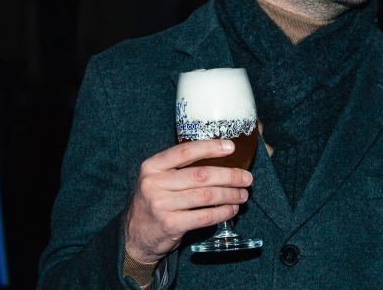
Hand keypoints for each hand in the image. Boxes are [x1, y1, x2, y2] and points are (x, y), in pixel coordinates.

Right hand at [124, 139, 252, 262]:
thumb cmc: (155, 200)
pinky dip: (223, 212)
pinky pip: (205, 216)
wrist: (135, 234)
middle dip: (229, 176)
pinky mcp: (170, 225)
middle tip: (247, 178)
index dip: (210, 148)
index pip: (185, 151)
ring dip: (230, 195)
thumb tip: (221, 157)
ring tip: (243, 195)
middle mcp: (154, 184)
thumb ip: (180, 168)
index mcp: (152, 166)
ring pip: (206, 196)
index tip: (231, 147)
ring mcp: (161, 205)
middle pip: (200, 175)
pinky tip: (232, 209)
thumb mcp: (158, 178)